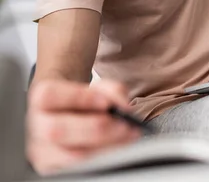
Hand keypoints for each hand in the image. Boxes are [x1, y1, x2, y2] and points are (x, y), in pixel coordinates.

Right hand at [26, 79, 141, 174]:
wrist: (66, 112)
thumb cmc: (82, 98)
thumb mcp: (96, 86)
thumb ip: (112, 90)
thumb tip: (123, 108)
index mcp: (41, 97)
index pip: (50, 96)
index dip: (78, 98)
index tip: (106, 102)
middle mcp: (36, 125)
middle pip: (57, 130)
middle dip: (96, 128)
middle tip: (124, 124)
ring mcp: (42, 150)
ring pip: (69, 156)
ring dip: (104, 147)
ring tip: (126, 137)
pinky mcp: (53, 168)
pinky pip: (78, 169)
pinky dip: (101, 158)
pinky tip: (116, 149)